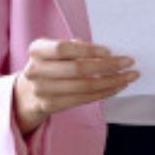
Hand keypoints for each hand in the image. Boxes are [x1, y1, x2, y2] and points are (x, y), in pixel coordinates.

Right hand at [13, 39, 136, 133]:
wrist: (27, 93)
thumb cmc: (50, 66)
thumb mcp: (56, 52)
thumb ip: (76, 49)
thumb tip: (106, 54)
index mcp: (37, 50)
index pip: (63, 48)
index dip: (88, 50)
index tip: (110, 51)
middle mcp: (35, 70)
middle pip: (77, 69)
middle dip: (107, 66)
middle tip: (128, 63)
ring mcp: (41, 90)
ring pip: (83, 87)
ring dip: (111, 82)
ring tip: (128, 77)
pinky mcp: (49, 106)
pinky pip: (83, 99)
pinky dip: (103, 93)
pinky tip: (116, 87)